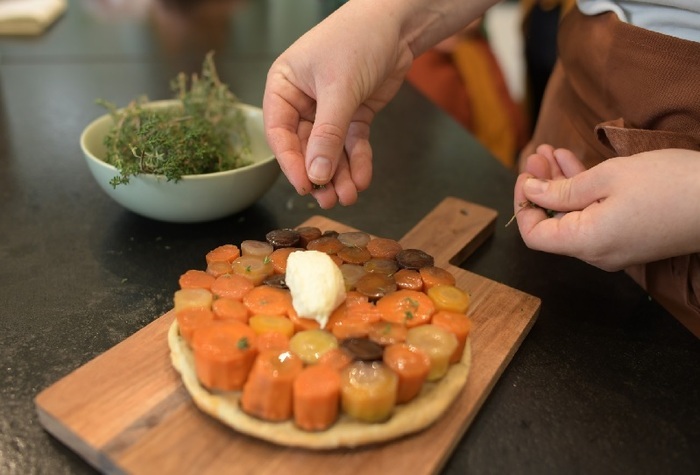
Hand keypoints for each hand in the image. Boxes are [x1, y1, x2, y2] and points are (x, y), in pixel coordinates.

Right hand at [263, 0, 498, 207]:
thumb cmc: (357, 39)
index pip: (280, 133)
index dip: (291, 163)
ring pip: (330, 150)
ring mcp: (329, 109)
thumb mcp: (338, 89)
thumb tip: (317, 174)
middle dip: (320, 174)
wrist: (397, 24)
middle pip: (307, 147)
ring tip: (348, 196)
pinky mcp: (354, 114)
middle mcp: (303, 101)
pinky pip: (352, 144)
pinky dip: (358, 161)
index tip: (306, 185)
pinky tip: (362, 179)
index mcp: (284, 87)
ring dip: (340, 174)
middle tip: (329, 200)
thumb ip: (328, 134)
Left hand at [514, 146, 699, 270]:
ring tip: (549, 152)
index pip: (534, 235)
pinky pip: (596, 217)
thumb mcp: (608, 177)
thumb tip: (533, 193)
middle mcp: (598, 253)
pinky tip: (574, 163)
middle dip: (541, 187)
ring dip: (561, 184)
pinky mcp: (631, 238)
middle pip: (554, 223)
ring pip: (575, 216)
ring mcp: (616, 247)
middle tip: (536, 155)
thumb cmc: (671, 185)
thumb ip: (564, 189)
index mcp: (587, 242)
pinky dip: (583, 192)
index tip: (527, 175)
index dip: (524, 205)